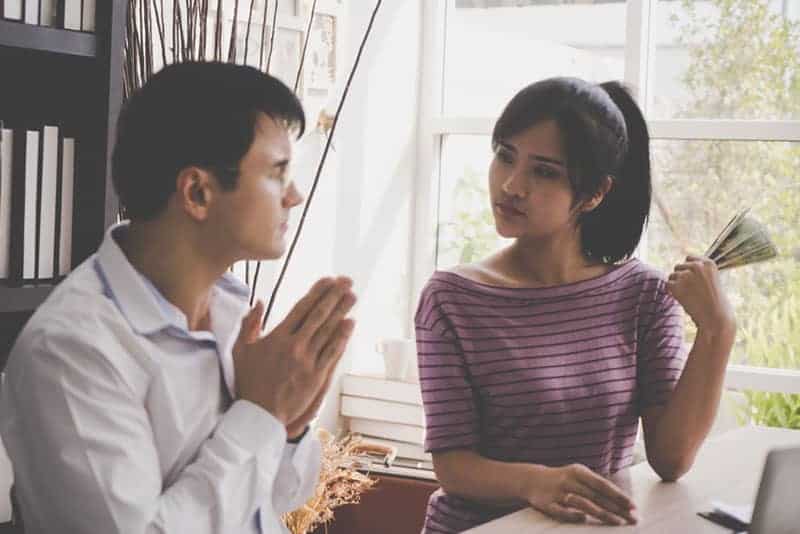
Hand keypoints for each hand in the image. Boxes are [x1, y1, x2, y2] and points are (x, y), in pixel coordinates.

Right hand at [232, 277, 356, 431]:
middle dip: (334, 296)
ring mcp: (307, 361)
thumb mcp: (241, 350)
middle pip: (319, 315)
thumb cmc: (248, 383)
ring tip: (352, 297)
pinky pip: (332, 352)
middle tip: (347, 282)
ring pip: (328, 331)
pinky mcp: (316, 376)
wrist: (259, 414)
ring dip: (342, 312)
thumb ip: (249, 325)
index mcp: (277, 337)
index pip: (301, 308)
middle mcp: (295, 346)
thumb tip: (259, 303)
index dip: (317, 293)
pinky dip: (342, 337)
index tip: (328, 280)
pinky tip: (350, 324)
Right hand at [523, 464, 637, 524]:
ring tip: (617, 522)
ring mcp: (558, 492)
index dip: (619, 496)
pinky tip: (584, 520)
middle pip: (596, 496)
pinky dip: (572, 515)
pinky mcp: (547, 503)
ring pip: (583, 503)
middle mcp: (569, 480)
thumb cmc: (563, 479)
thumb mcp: (578, 476)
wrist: (532, 479)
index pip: (603, 485)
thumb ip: (596, 486)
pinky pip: (561, 512)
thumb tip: (622, 501)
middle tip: (632, 519)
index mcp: (579, 472)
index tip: (634, 507)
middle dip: (616, 508)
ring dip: (602, 513)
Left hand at [667, 255, 735, 332]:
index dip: (688, 269)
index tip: (693, 280)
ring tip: (689, 296)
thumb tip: (685, 262)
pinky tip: (683, 299)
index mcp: (708, 263)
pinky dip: (672, 292)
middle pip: (679, 266)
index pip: (689, 258)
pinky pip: (668, 285)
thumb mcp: (713, 281)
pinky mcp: (676, 285)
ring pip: (672, 276)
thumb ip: (701, 272)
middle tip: (690, 291)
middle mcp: (697, 266)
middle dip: (681, 277)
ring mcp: (686, 275)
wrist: (715, 318)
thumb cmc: (716, 302)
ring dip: (677, 285)